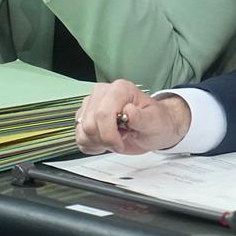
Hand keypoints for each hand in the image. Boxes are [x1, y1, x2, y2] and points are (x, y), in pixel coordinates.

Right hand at [75, 80, 191, 154]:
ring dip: (99, 143)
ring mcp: (91, 105)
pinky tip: (105, 142)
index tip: (120, 143)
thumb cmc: (155, 122)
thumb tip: (129, 111)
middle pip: (90, 124)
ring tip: (115, 138)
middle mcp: (102, 93)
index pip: (102, 113)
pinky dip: (92, 146)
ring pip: (82, 131)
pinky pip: (79, 137)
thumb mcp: (154, 122)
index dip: (109, 134)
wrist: (152, 129)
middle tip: (121, 140)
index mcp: (120, 89)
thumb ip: (141, 117)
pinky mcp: (85, 118)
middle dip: (105, 140)